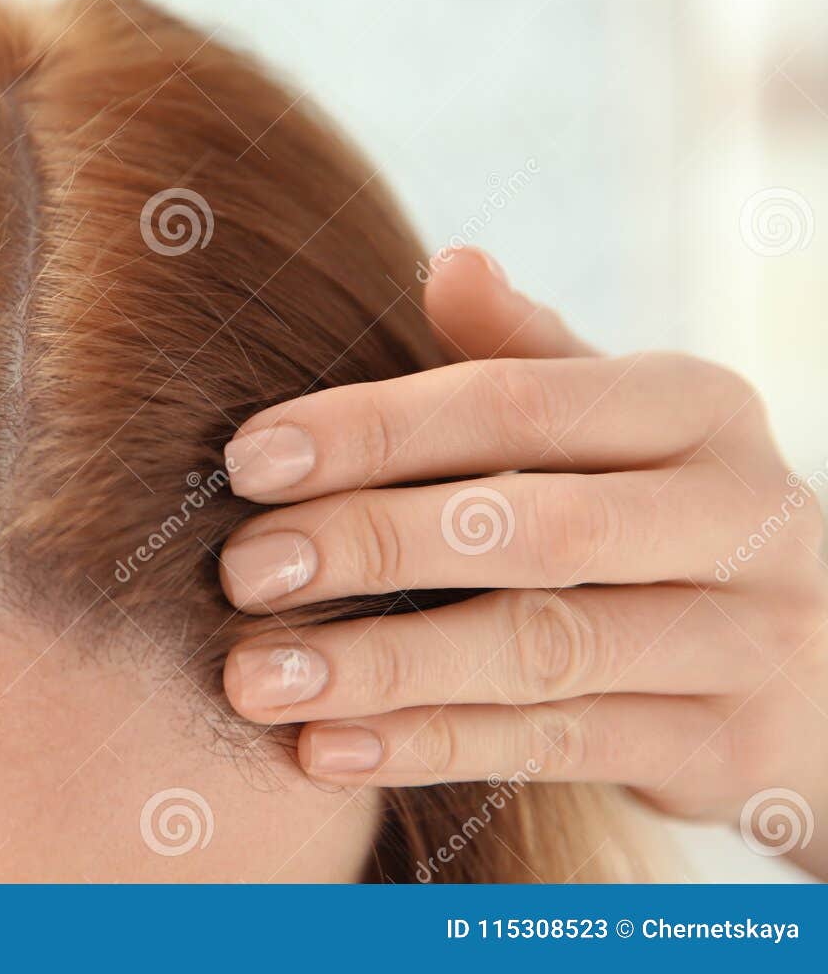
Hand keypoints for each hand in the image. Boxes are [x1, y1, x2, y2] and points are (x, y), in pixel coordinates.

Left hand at [217, 246, 827, 877]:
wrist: (820, 663)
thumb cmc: (662, 512)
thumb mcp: (618, 421)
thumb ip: (526, 355)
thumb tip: (450, 262)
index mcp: (698, 409)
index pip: (516, 404)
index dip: (373, 429)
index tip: (247, 460)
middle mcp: (742, 516)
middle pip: (533, 529)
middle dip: (371, 546)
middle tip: (241, 571)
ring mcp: (745, 641)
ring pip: (539, 654)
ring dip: (382, 667)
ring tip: (253, 677)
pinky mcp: (727, 749)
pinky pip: (555, 749)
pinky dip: (430, 747)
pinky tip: (323, 748)